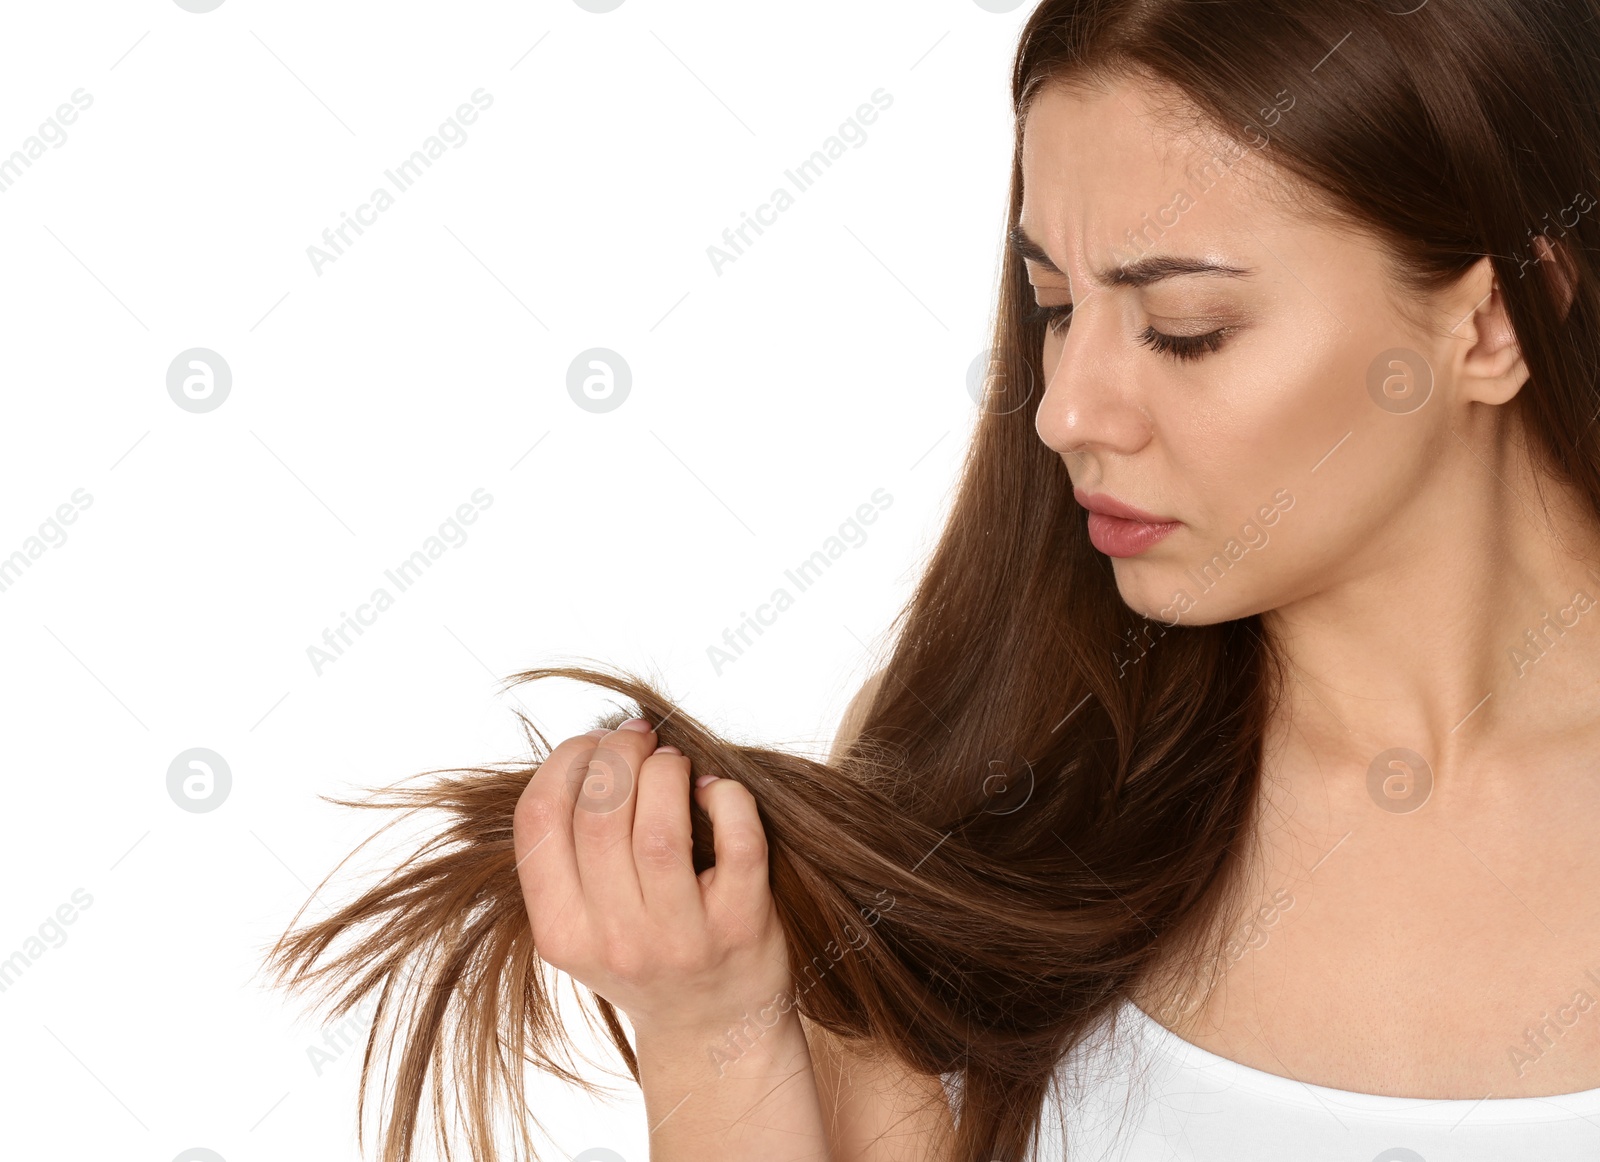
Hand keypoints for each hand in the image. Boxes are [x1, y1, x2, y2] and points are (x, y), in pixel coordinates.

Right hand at [512, 719, 794, 1042]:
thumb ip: (571, 852)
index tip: (591, 742)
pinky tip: (715, 792)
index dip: (564, 761)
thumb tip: (592, 746)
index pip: (540, 821)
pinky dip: (727, 797)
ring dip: (666, 771)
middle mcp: (616, 939)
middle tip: (638, 740)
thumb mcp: (583, 923)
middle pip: (599, 814)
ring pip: (660, 826)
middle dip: (618, 754)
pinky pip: (737, 839)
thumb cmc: (645, 955)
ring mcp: (681, 937)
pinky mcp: (740, 925)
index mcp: (562, 934)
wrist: (713, 1029)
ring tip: (672, 763)